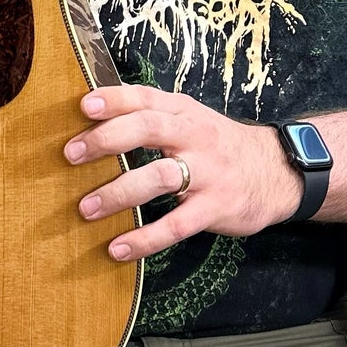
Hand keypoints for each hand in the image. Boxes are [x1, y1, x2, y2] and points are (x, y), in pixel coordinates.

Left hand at [65, 86, 302, 261]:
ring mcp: (207, 172)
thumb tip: (93, 114)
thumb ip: (151, 115)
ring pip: (159, 178)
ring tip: (86, 208)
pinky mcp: (215, 207)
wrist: (276, 171)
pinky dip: (145, 238)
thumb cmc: (217, 145)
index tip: (83, 106)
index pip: (145, 97)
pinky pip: (176, 225)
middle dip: (107, 140)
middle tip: (71, 154)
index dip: (114, 99)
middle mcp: (194, 136)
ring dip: (119, 194)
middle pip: (148, 129)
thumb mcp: (190, 119)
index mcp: (183, 111)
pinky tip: (118, 249)